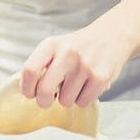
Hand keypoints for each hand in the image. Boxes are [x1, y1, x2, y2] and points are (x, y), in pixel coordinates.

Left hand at [20, 0, 139, 108]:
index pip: (29, 70)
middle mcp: (67, 53)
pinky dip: (83, 99)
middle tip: (48, 99)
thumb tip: (29, 91)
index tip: (31, 93)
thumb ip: (41, 65)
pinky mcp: (100, 77)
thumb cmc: (79, 47)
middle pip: (44, 90)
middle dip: (44, 101)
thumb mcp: (56, 47)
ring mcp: (84, 65)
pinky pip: (82, 102)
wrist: (111, 36)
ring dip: (68, 98)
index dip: (27, 88)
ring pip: (65, 101)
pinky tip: (88, 85)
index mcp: (51, 44)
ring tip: (75, 84)